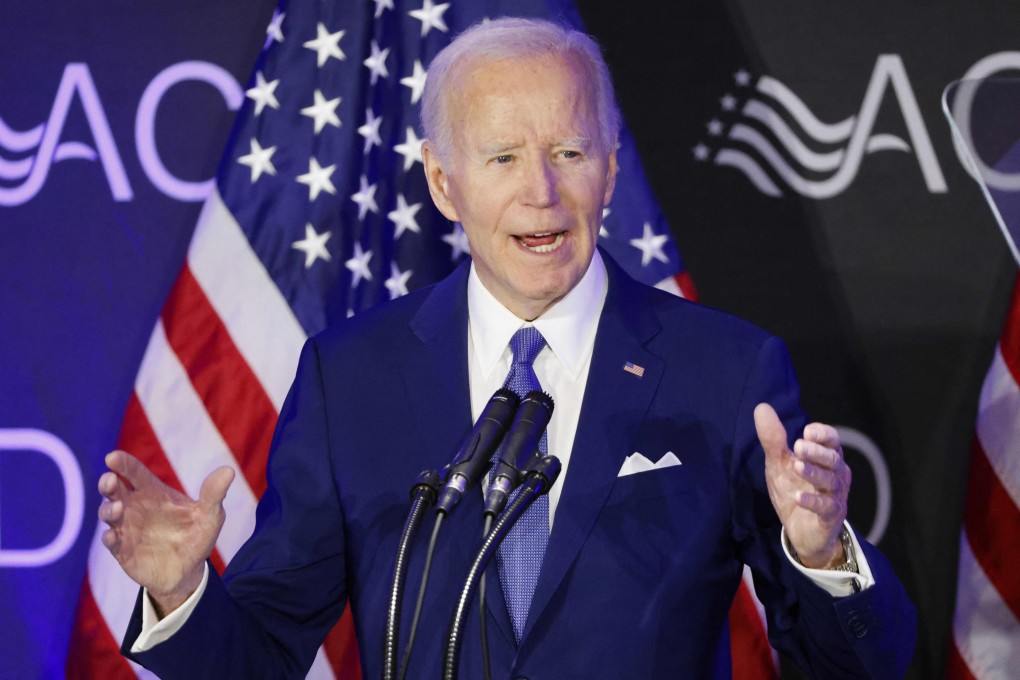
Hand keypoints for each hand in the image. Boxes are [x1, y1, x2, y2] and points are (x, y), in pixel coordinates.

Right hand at [97, 450, 234, 614]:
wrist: (189, 571)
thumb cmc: (197, 536)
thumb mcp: (209, 515)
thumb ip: (214, 494)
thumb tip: (228, 471)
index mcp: (154, 493)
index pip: (135, 473)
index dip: (124, 464)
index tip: (113, 457)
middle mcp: (136, 507)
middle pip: (114, 490)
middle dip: (108, 483)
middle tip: (110, 480)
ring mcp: (126, 528)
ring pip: (108, 514)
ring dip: (108, 510)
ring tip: (118, 508)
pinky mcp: (122, 551)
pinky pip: (111, 543)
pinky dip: (109, 539)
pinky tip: (112, 537)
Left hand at [754, 403, 849, 567]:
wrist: (802, 531)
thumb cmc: (794, 489)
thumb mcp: (779, 463)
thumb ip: (773, 438)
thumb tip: (761, 407)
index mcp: (826, 457)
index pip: (832, 440)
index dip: (823, 434)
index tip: (807, 431)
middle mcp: (836, 473)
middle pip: (833, 458)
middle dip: (817, 451)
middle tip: (799, 446)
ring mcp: (835, 495)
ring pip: (830, 480)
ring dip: (814, 472)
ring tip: (797, 466)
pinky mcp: (831, 516)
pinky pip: (825, 507)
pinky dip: (812, 501)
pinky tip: (798, 497)